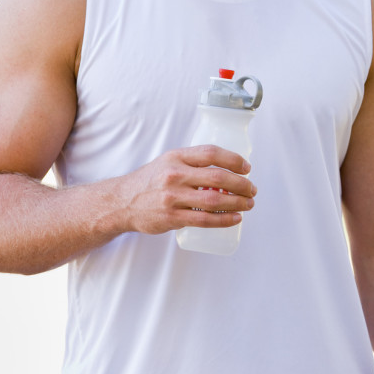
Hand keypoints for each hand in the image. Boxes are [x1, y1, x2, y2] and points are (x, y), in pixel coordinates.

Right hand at [116, 145, 256, 235]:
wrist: (122, 202)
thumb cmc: (150, 181)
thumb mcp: (168, 162)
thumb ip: (192, 162)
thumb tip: (226, 167)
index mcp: (176, 157)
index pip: (211, 153)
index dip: (234, 160)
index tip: (247, 168)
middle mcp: (175, 175)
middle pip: (218, 178)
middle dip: (241, 185)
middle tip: (252, 190)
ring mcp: (173, 197)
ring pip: (215, 201)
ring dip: (238, 203)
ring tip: (248, 204)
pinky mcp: (172, 217)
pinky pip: (205, 220)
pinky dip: (225, 220)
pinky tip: (236, 218)